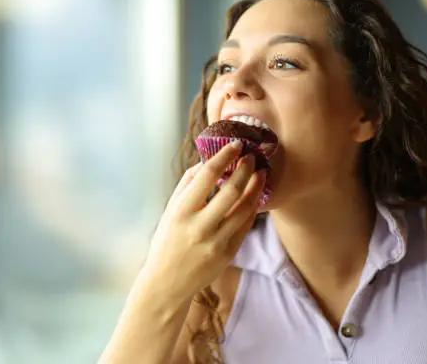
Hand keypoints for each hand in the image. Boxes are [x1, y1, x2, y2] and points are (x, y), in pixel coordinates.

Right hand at [142, 141, 265, 302]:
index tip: (235, 144)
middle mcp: (200, 227)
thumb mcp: (170, 211)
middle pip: (231, 190)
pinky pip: (246, 225)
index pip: (207, 176)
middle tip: (251, 156)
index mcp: (181, 212)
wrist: (167, 282)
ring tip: (260, 172)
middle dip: (245, 168)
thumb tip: (206, 161)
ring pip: (245, 208)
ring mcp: (216, 242)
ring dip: (256, 186)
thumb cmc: (167, 241)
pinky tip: (255, 195)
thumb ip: (187, 185)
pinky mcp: (228, 254)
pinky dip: (252, 207)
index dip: (224, 156)